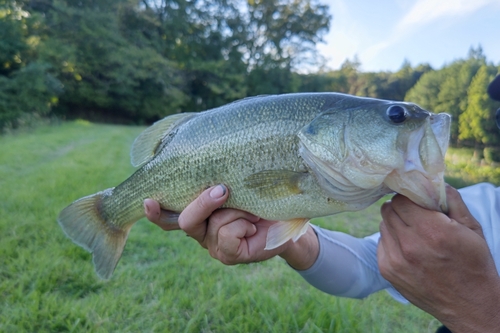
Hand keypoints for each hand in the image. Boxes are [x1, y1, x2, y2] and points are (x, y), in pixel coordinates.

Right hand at [144, 185, 318, 268]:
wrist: (289, 218)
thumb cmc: (261, 197)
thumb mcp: (240, 183)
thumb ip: (222, 177)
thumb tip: (212, 152)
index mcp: (198, 213)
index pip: (169, 214)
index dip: (156, 212)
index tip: (147, 200)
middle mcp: (200, 230)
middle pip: (185, 220)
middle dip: (203, 203)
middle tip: (223, 190)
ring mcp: (212, 245)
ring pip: (211, 224)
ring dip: (236, 211)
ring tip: (253, 211)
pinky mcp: (227, 256)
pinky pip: (225, 235)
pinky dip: (243, 224)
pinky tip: (254, 225)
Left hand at [378, 185, 499, 332]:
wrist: (470, 305)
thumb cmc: (473, 264)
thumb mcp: (471, 228)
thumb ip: (451, 200)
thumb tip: (431, 180)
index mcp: (432, 230)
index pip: (401, 199)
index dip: (409, 197)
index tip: (417, 201)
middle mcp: (410, 245)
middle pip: (389, 209)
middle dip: (401, 208)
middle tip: (415, 215)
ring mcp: (396, 260)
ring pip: (383, 225)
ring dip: (395, 224)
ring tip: (414, 234)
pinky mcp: (388, 271)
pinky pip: (381, 243)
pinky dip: (391, 241)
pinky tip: (408, 249)